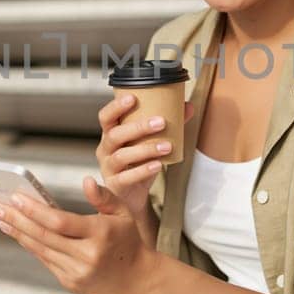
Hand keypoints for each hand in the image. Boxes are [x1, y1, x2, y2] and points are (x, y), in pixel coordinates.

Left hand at [0, 176, 159, 293]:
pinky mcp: (71, 282)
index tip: (16, 198)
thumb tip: (85, 181)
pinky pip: (46, 261)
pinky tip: (19, 233)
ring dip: (19, 233)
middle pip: (44, 236)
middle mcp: (87, 255)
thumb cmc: (128, 239)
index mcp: (100, 233)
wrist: (138, 278)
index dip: (35, 210)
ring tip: (2, 219)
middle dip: (17, 220)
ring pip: (41, 250)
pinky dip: (31, 246)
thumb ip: (103, 196)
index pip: (59, 222)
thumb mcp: (123, 212)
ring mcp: (78, 272)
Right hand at [95, 95, 195, 217]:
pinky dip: (143, 170)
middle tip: (161, 122)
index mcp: (110, 134)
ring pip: (121, 156)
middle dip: (138, 127)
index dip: (116, 107)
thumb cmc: (138, 162)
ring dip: (145, 149)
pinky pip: (127, 177)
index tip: (132, 98)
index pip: (106, 117)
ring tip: (167, 146)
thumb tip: (187, 107)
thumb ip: (168, 125)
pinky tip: (158, 164)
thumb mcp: (149, 142)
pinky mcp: (116, 184)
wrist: (132, 195)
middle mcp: (105, 149)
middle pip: (115, 135)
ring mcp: (108, 167)